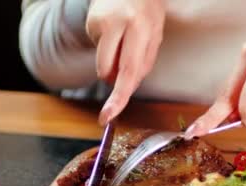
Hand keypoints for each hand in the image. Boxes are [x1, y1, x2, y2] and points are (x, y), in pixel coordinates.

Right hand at [86, 0, 165, 124]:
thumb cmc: (147, 9)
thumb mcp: (155, 33)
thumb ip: (144, 62)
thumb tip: (127, 86)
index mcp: (140, 28)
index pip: (130, 70)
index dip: (119, 97)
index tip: (109, 115)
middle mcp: (118, 24)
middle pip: (108, 71)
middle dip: (113, 85)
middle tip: (117, 90)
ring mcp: (100, 23)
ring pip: (102, 65)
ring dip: (112, 65)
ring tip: (122, 44)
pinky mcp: (90, 24)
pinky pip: (98, 51)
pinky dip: (107, 48)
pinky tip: (114, 33)